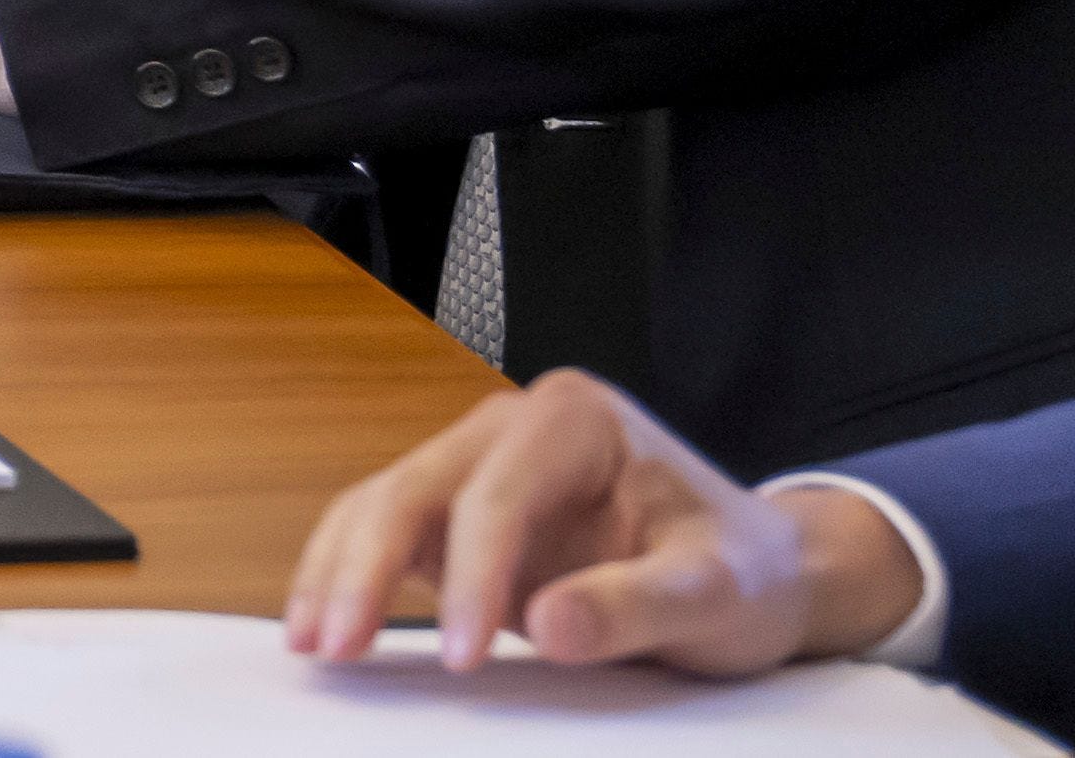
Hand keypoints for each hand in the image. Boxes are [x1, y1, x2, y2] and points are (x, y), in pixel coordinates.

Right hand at [285, 372, 926, 677]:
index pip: (497, 494)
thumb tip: (545, 623)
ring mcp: (480, 465)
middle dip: (368, 566)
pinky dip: (352, 575)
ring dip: (341, 571)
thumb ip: (635, 604)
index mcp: (574, 420)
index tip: (464, 655)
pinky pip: (389, 532)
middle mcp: (512, 427)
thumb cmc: (745, 570)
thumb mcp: (717, 593)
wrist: (761, 570)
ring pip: (382, 502)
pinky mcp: (462, 512)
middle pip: (415, 487)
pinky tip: (327, 622)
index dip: (471, 575)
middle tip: (340, 644)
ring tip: (313, 641)